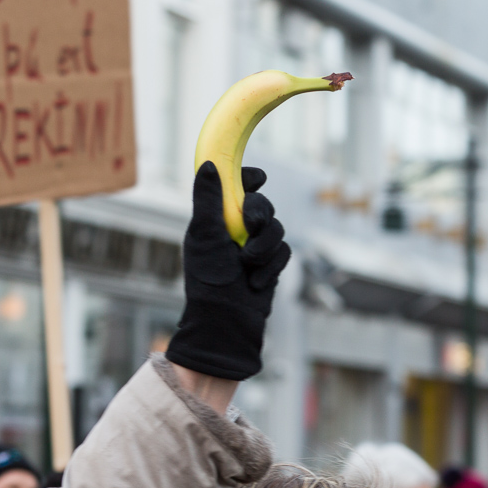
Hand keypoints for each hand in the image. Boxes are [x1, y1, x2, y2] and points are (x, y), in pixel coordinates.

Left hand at [165, 162, 290, 380]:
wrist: (227, 322)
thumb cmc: (209, 281)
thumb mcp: (204, 235)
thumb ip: (208, 199)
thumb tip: (208, 164)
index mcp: (214, 219)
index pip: (234, 186)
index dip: (248, 178)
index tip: (258, 177)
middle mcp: (234, 230)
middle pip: (262, 204)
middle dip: (259, 216)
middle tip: (249, 228)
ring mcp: (253, 247)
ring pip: (276, 228)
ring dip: (264, 246)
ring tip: (249, 265)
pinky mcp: (270, 264)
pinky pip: (284, 252)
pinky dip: (271, 266)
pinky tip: (256, 282)